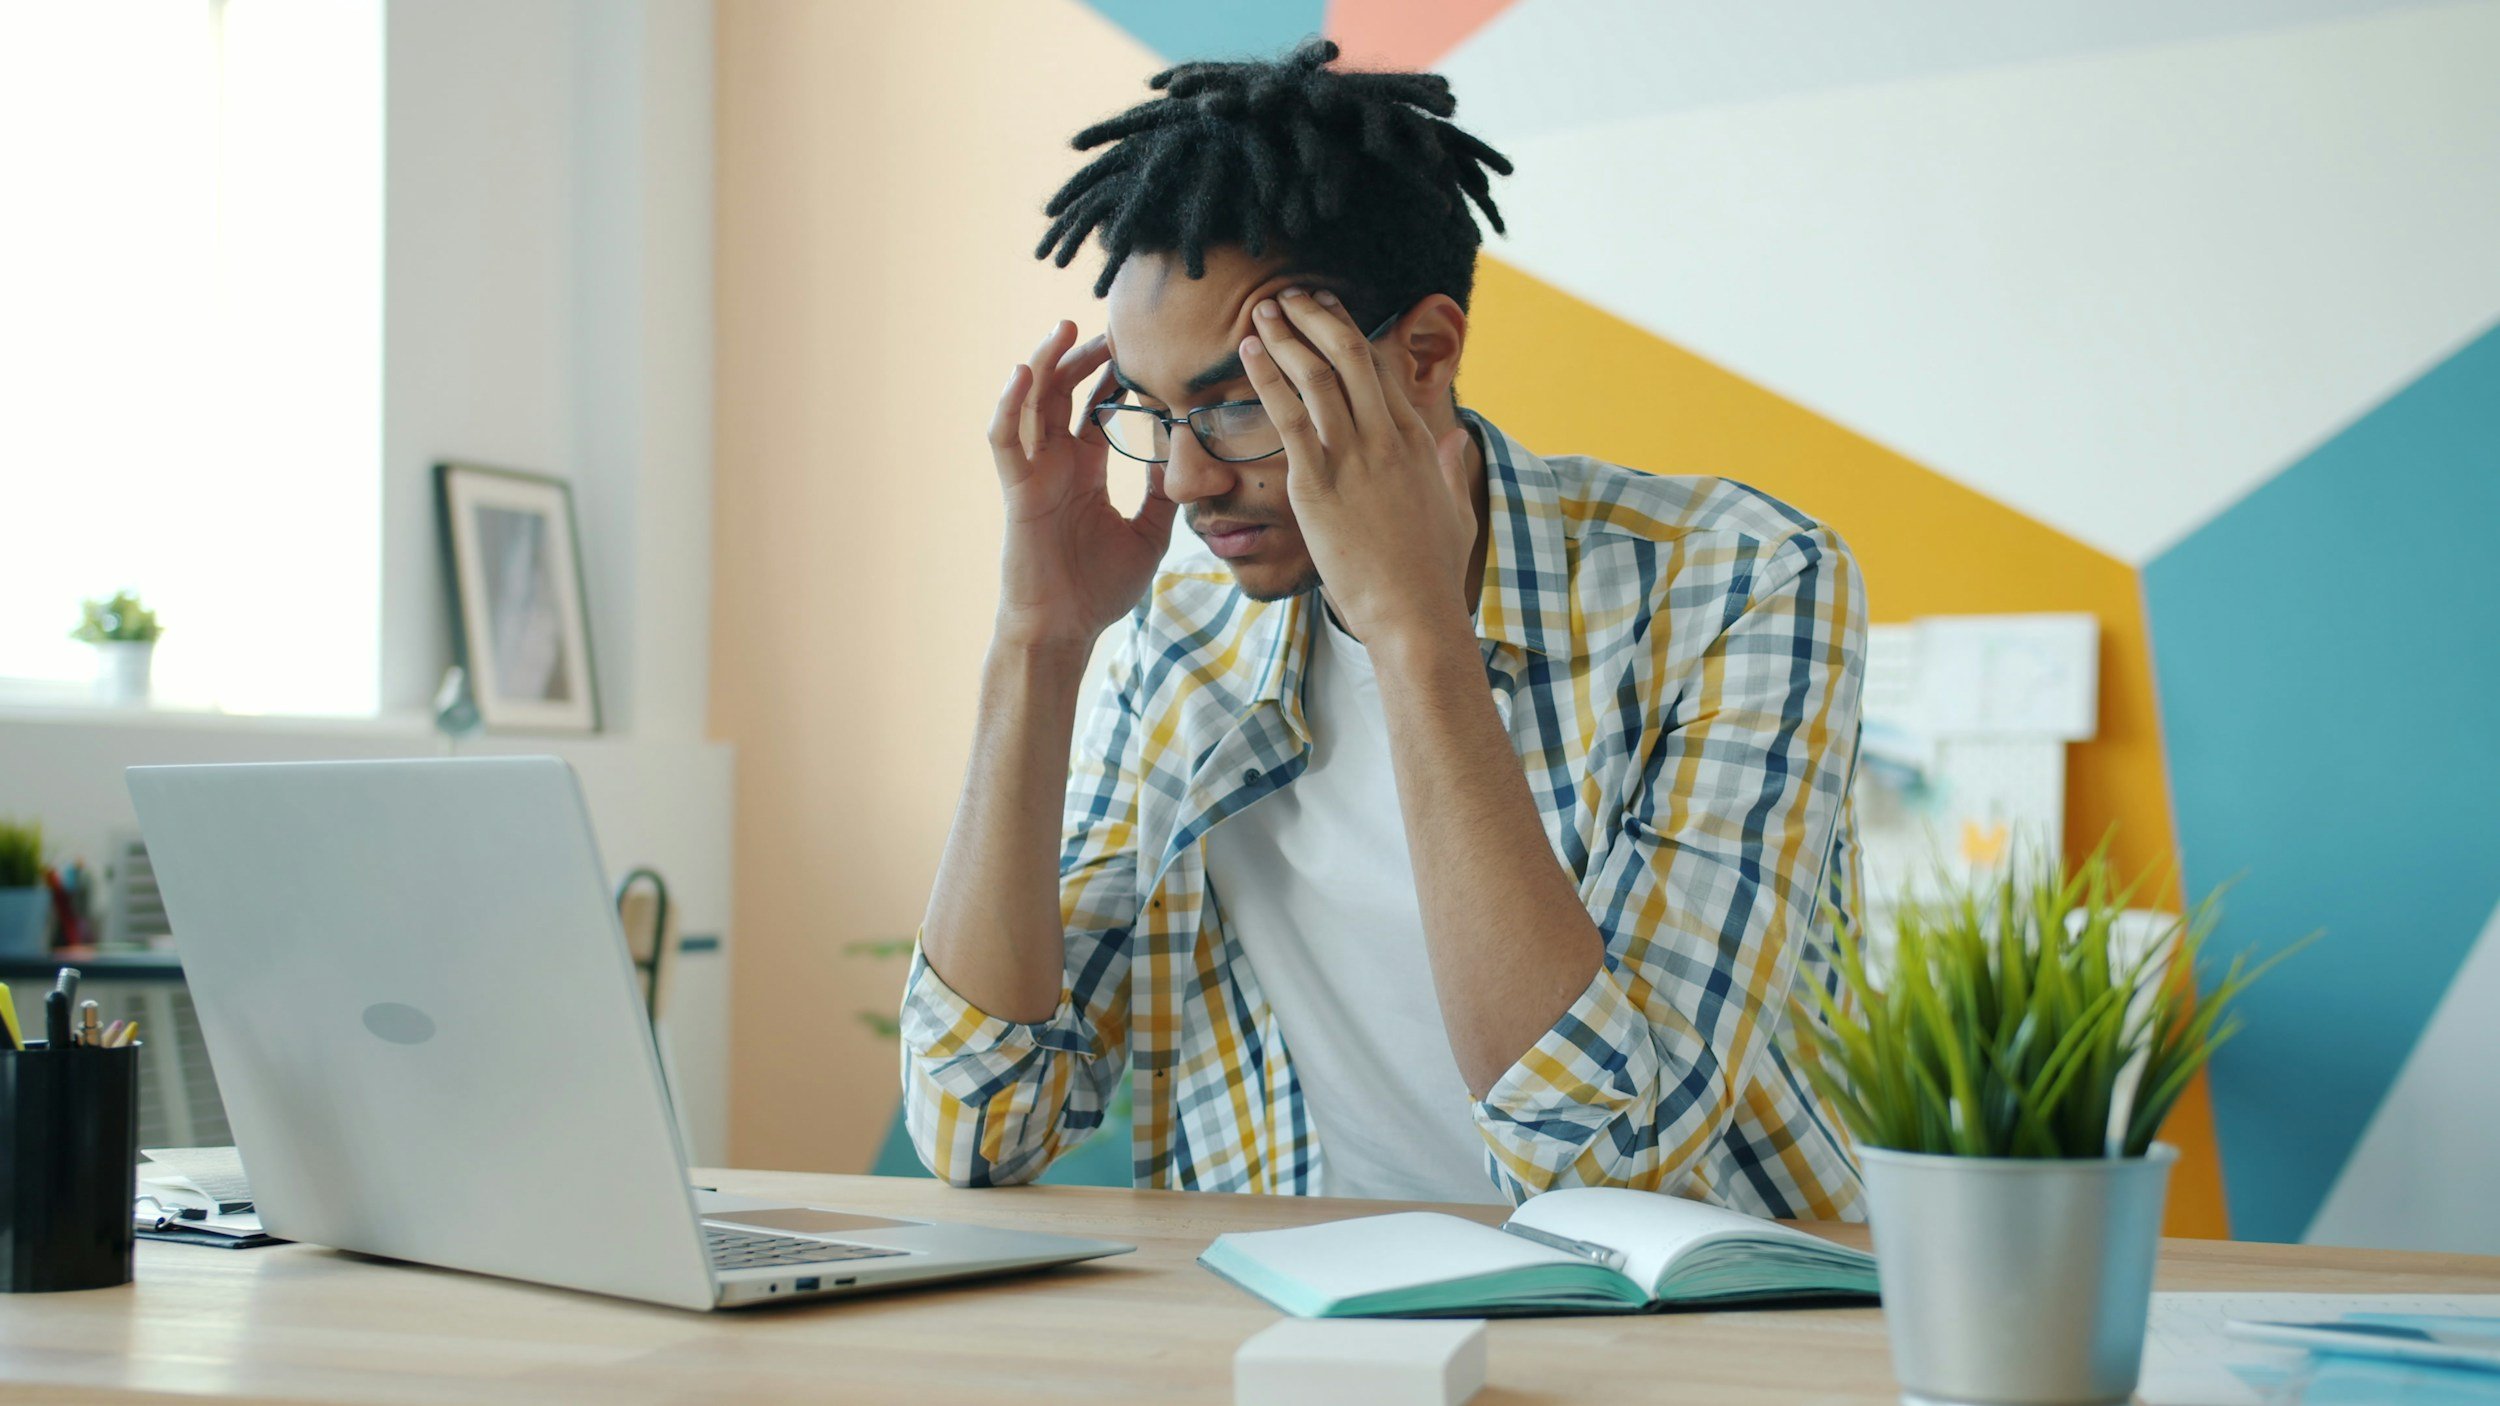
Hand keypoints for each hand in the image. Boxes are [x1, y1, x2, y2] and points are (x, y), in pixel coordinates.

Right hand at [988, 320, 1177, 650]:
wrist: (1064, 630)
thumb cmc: (1098, 589)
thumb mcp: (1149, 535)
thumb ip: (1164, 496)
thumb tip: (1191, 459)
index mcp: (1085, 471)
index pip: (1097, 408)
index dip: (1114, 375)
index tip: (1140, 344)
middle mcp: (1057, 464)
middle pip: (1064, 392)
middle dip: (1084, 356)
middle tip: (1110, 325)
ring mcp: (1034, 472)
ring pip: (1032, 403)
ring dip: (1046, 362)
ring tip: (1065, 328)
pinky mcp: (1016, 488)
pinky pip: (1006, 439)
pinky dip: (1010, 403)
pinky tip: (1025, 372)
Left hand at [1239, 289, 1475, 645]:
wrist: (1414, 614)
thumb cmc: (1431, 572)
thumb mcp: (1456, 511)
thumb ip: (1452, 467)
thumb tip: (1459, 437)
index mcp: (1417, 440)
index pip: (1382, 367)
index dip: (1351, 331)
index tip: (1327, 311)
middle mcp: (1386, 438)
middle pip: (1350, 354)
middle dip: (1317, 316)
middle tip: (1292, 296)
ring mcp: (1352, 457)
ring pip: (1317, 373)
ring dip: (1287, 335)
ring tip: (1264, 311)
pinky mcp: (1317, 483)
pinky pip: (1288, 415)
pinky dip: (1266, 376)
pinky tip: (1248, 351)